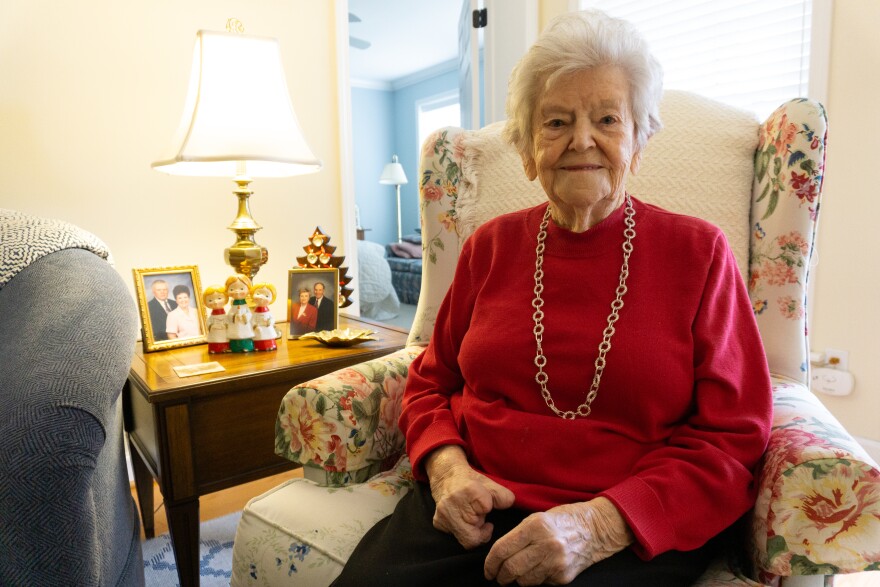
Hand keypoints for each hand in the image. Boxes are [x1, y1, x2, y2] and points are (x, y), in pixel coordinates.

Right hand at [425, 446, 515, 549]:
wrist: (446, 477)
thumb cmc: (471, 481)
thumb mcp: (490, 483)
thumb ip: (503, 495)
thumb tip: (510, 505)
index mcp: (469, 490)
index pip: (485, 509)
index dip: (489, 509)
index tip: (487, 506)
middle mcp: (453, 503)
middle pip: (475, 535)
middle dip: (481, 527)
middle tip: (480, 515)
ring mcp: (443, 515)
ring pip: (466, 540)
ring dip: (473, 531)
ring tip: (472, 518)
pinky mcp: (438, 523)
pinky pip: (456, 537)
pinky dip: (463, 531)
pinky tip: (462, 519)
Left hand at [484, 497, 632, 585]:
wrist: (596, 528)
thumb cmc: (564, 519)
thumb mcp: (538, 518)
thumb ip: (518, 535)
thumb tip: (499, 555)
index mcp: (535, 526)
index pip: (502, 549)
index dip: (490, 563)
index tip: (488, 569)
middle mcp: (546, 545)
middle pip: (511, 568)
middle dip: (501, 576)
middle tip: (498, 576)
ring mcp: (556, 562)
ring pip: (524, 580)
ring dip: (517, 580)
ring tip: (517, 574)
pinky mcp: (564, 576)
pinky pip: (540, 584)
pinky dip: (535, 580)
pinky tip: (538, 571)